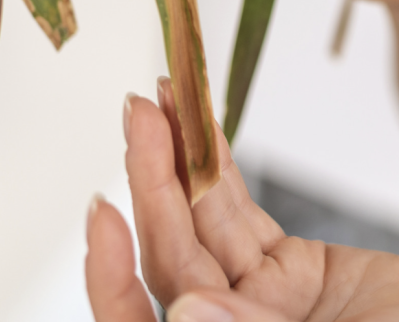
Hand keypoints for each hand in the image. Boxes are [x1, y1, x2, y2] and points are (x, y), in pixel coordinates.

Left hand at [85, 78, 398, 321]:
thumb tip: (184, 313)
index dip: (112, 277)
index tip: (104, 214)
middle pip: (172, 260)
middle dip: (151, 184)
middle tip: (141, 113)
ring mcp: (264, 307)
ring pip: (204, 228)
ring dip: (180, 163)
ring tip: (167, 98)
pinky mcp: (293, 272)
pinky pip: (242, 217)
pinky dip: (221, 171)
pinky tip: (201, 132)